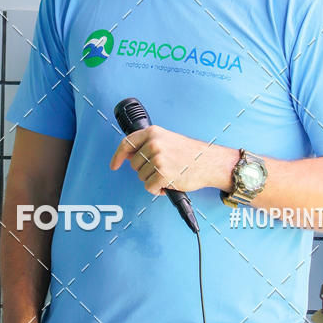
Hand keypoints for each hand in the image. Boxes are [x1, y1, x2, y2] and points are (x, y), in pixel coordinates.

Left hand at [110, 125, 235, 194]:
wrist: (208, 162)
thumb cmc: (189, 153)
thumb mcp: (167, 139)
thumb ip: (148, 144)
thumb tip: (129, 155)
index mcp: (153, 133)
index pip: (127, 144)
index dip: (118, 156)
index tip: (114, 165)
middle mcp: (154, 144)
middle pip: (134, 165)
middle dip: (145, 170)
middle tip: (162, 168)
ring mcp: (158, 159)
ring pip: (141, 177)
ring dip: (152, 180)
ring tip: (168, 174)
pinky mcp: (162, 174)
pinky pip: (149, 188)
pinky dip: (157, 189)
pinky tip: (169, 183)